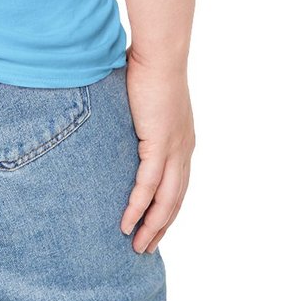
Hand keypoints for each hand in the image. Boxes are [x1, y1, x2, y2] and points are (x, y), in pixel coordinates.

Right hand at [119, 50, 195, 254]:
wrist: (159, 53)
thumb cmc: (148, 65)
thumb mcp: (144, 97)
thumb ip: (136, 113)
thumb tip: (118, 114)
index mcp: (182, 139)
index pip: (178, 184)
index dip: (167, 207)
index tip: (155, 225)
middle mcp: (183, 149)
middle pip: (175, 200)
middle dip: (161, 226)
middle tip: (146, 247)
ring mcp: (173, 149)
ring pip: (166, 200)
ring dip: (152, 226)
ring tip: (137, 246)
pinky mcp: (158, 144)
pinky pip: (148, 185)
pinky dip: (138, 207)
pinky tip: (127, 223)